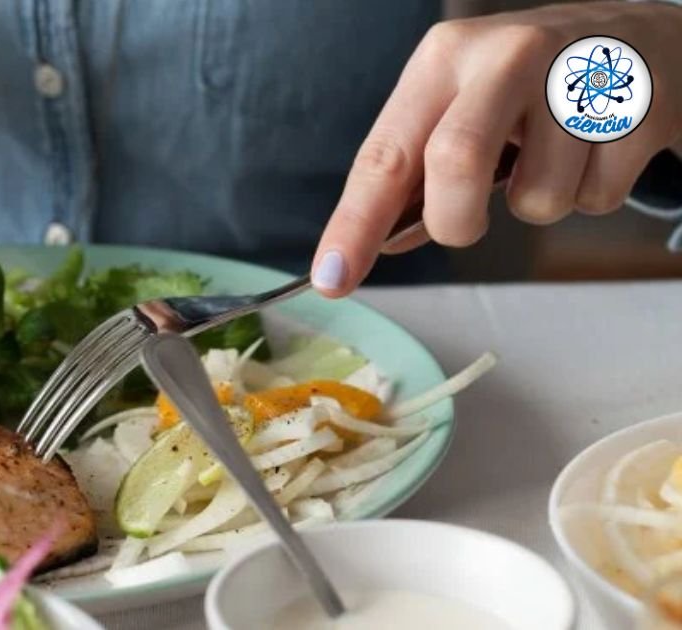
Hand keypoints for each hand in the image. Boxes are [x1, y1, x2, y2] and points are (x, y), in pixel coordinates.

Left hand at [311, 2, 681, 296]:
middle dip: (454, 221)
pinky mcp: (637, 108)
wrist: (638, 38)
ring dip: (538, 205)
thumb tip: (379, 242)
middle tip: (464, 224)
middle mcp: (504, 57)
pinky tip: (594, 150)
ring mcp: (575, 78)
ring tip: (551, 158)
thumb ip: (417, 169)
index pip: (386, 154)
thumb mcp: (460, 101)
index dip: (356, 223)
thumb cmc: (526, 85)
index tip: (332, 277)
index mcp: (443, 60)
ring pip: (538, 200)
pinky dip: (589, 195)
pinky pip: (597, 199)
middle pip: (456, 163)